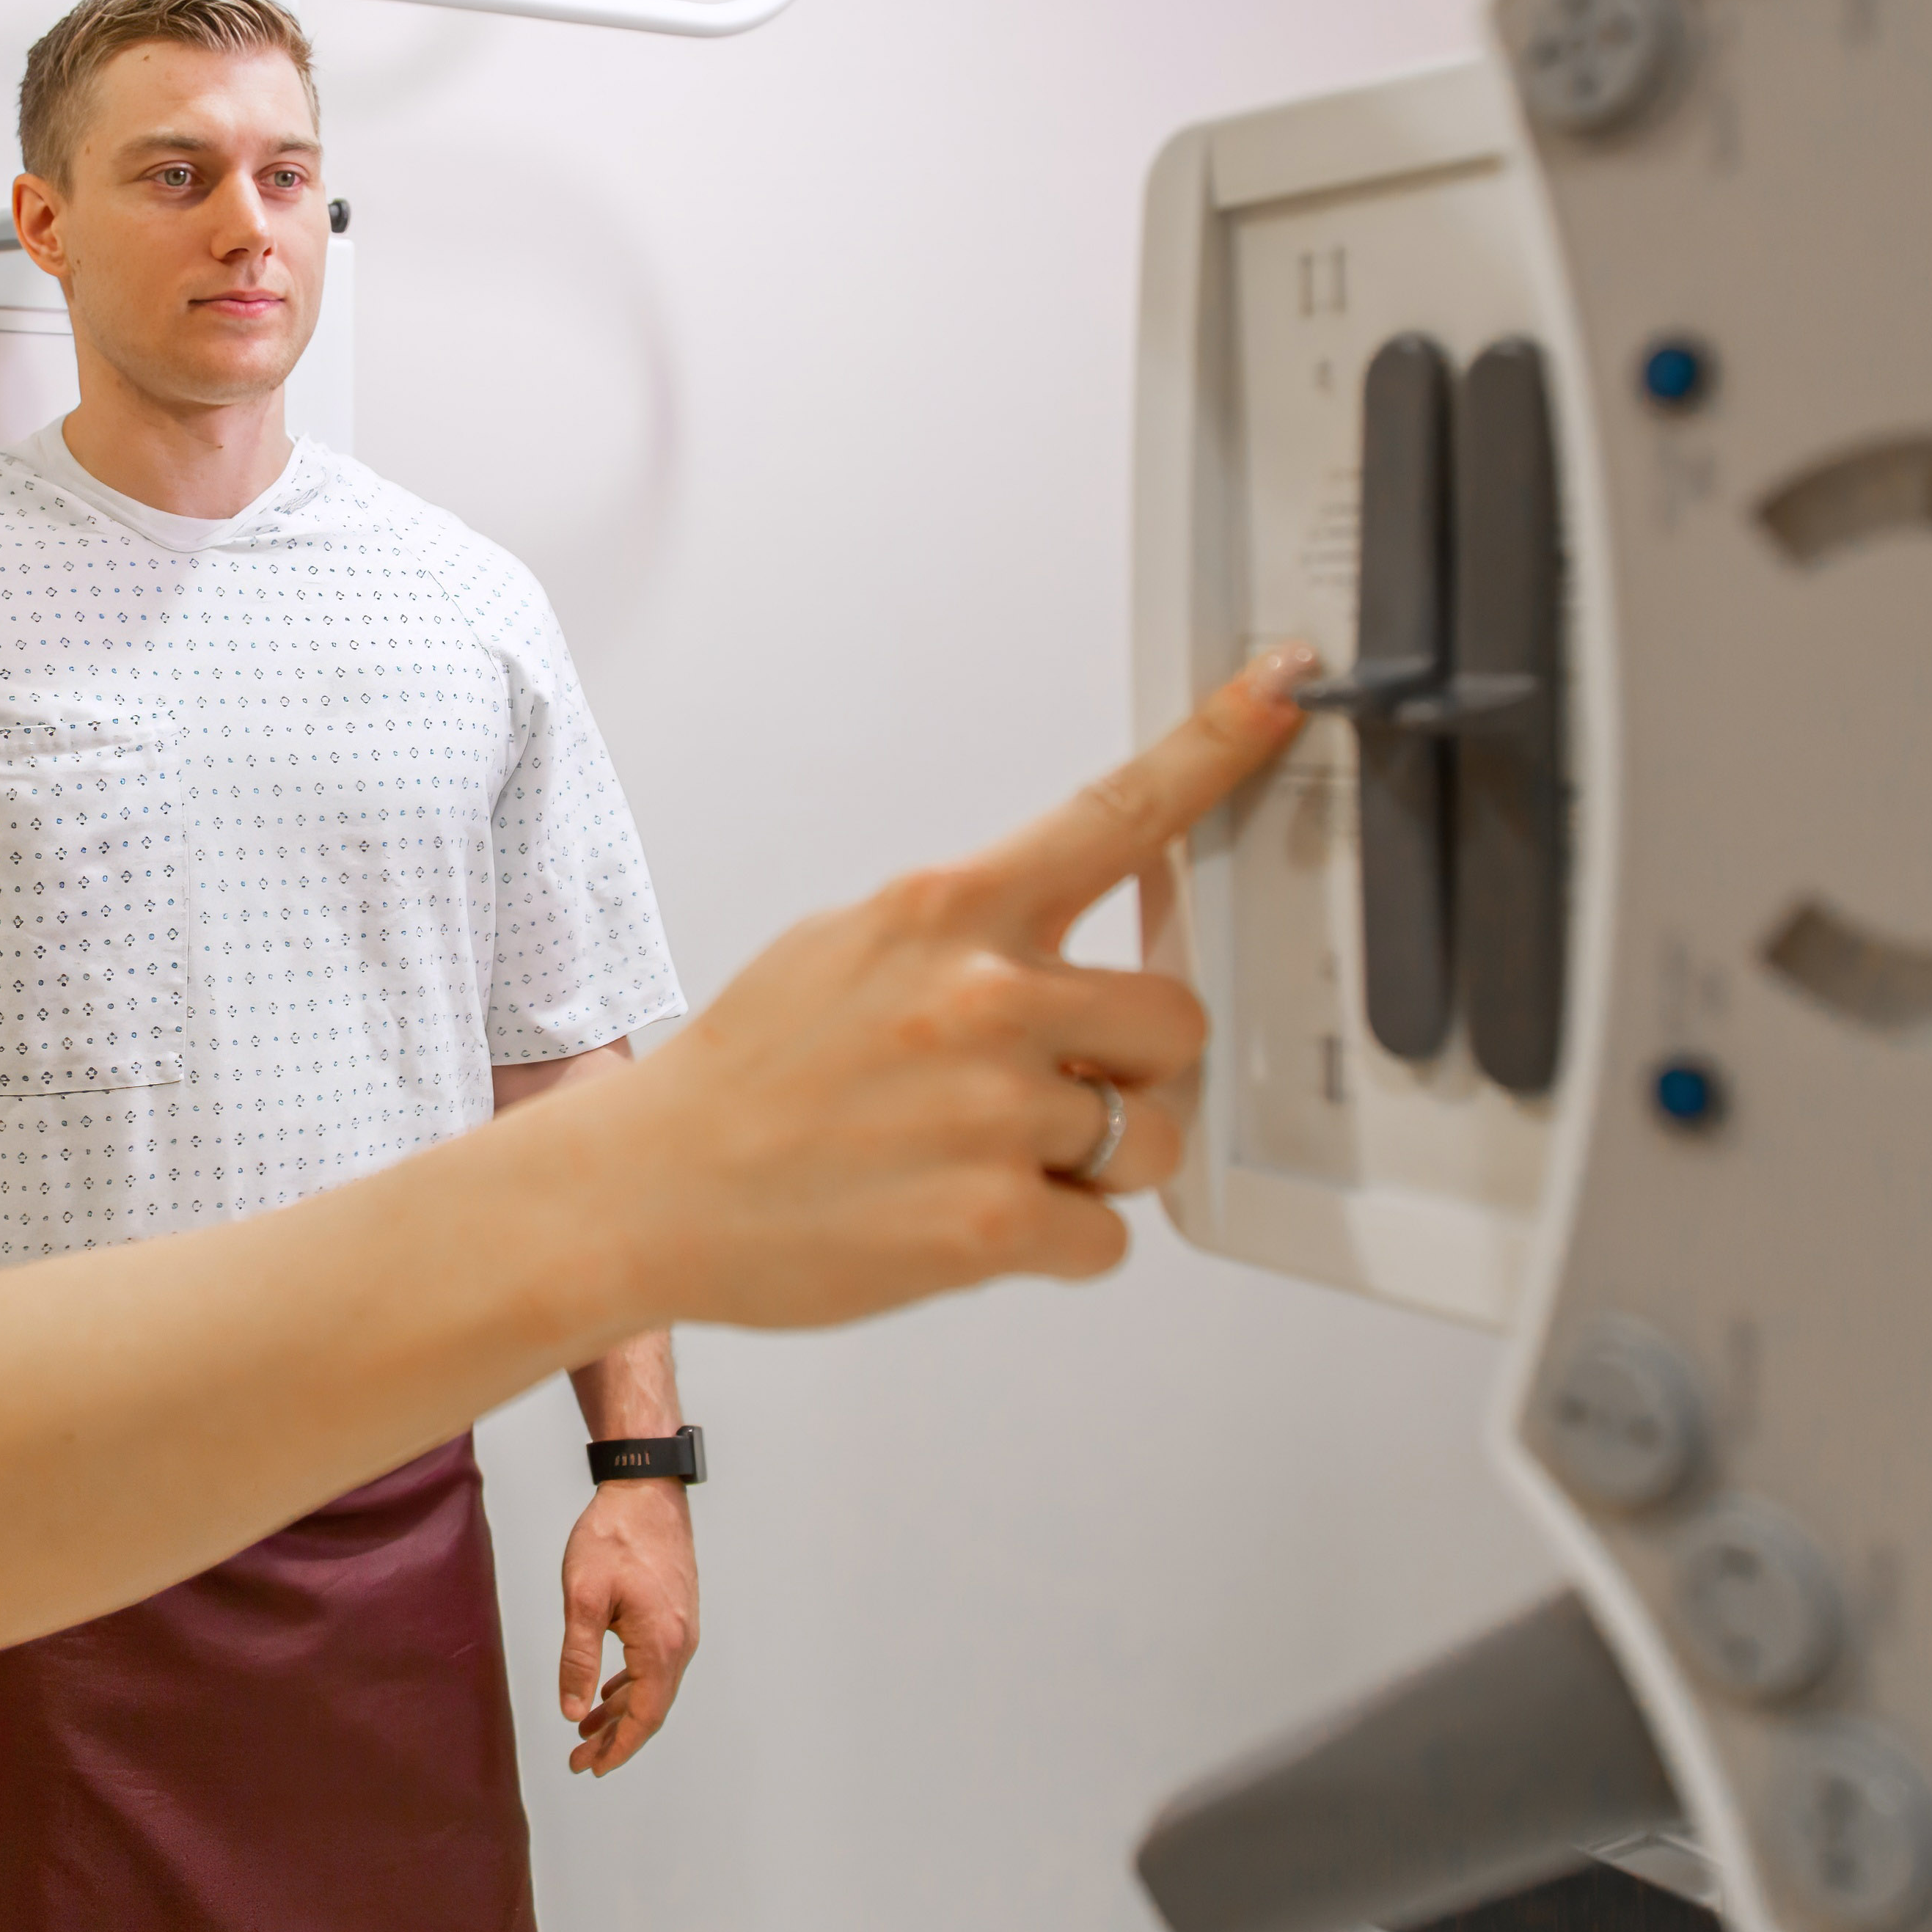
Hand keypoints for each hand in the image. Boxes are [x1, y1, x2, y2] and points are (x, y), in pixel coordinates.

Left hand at [556, 1479, 696, 1774]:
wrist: (645, 1489)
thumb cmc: (614, 1536)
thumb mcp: (582, 1597)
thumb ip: (578, 1658)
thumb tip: (573, 1710)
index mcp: (660, 1644)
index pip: (645, 1716)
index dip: (619, 1748)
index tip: (592, 1767)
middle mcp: (680, 1641)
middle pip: (651, 1708)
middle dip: (616, 1738)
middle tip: (581, 1760)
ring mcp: (682, 1627)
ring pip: (653, 1686)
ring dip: (621, 1712)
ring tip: (587, 1732)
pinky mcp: (675, 1613)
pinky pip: (655, 1663)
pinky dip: (632, 1685)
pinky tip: (609, 1692)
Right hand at [581, 645, 1315, 1333]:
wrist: (645, 1188)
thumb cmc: (747, 1077)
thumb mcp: (848, 947)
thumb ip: (967, 935)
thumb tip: (1058, 948)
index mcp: (946, 911)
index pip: (1114, 813)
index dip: (1216, 748)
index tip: (1285, 687)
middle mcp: (982, 995)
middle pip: (1176, 1018)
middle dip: (1133, 1065)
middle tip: (1042, 1093)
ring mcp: (993, 1110)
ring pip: (1152, 1138)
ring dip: (1090, 1164)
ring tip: (979, 1164)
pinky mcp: (993, 1223)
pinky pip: (1107, 1237)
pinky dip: (1052, 1244)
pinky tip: (963, 1221)